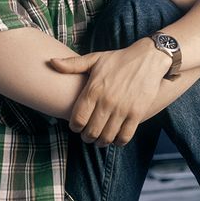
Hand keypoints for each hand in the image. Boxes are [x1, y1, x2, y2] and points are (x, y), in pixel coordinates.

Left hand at [50, 38, 169, 146]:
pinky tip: (115, 137)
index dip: (75, 127)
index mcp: (93, 89)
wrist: (148, 58)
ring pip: (107, 137)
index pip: (77, 119)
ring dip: (101, 142)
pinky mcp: (137, 113)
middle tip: (87, 135)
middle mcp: (107, 101)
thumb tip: (51, 62)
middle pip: (91, 132)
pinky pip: (125, 137)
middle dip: (87, 137)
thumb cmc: (119, 59)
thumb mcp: (94, 58)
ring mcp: (122, 109)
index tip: (76, 126)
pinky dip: (118, 142)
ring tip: (100, 139)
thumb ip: (72, 64)